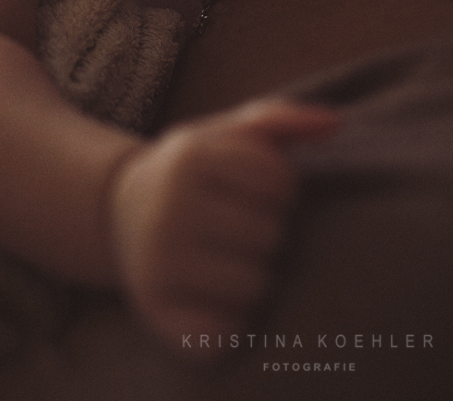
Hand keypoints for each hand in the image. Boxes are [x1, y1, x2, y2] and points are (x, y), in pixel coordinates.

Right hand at [110, 97, 338, 358]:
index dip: (277, 190)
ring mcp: (160, 262)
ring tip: (223, 260)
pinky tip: (210, 299)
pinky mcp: (157, 311)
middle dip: (263, 233)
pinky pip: (225, 332)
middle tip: (233, 228)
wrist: (117, 212)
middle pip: (271, 235)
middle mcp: (170, 208)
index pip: (281, 183)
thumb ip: (278, 120)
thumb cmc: (190, 173)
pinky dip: (229, 324)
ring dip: (251, 278)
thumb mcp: (221, 134)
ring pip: (255, 286)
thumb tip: (334, 123)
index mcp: (190, 157)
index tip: (248, 191)